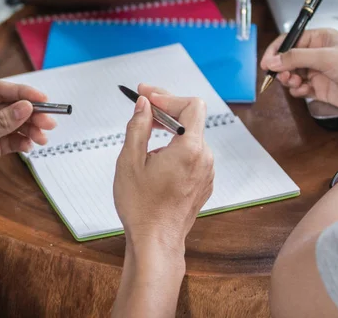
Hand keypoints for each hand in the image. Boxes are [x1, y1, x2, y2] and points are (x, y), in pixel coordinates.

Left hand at [0, 81, 56, 219]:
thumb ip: (2, 122)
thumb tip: (27, 107)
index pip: (0, 90)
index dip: (23, 93)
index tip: (44, 100)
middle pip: (10, 107)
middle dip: (31, 114)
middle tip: (49, 122)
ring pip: (14, 123)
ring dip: (30, 129)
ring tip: (43, 137)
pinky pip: (11, 139)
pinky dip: (22, 141)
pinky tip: (29, 146)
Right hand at [114, 84, 213, 252]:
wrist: (156, 242)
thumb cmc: (142, 207)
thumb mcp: (130, 161)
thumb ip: (138, 126)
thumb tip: (144, 104)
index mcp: (189, 149)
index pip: (190, 105)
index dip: (167, 96)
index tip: (146, 94)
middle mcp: (204, 158)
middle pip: (191, 119)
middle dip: (166, 110)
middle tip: (142, 107)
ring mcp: (207, 171)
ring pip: (191, 137)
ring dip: (169, 131)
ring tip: (145, 142)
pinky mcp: (204, 181)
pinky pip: (192, 154)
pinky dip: (176, 148)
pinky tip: (156, 160)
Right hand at [260, 29, 337, 115]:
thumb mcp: (325, 58)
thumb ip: (295, 58)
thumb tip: (272, 60)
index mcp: (318, 39)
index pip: (288, 41)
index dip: (275, 51)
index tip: (266, 63)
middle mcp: (316, 54)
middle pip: (286, 59)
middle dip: (281, 68)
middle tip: (284, 76)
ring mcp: (317, 72)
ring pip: (291, 75)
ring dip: (289, 80)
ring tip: (296, 83)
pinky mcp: (319, 89)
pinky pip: (299, 89)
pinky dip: (297, 91)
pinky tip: (305, 91)